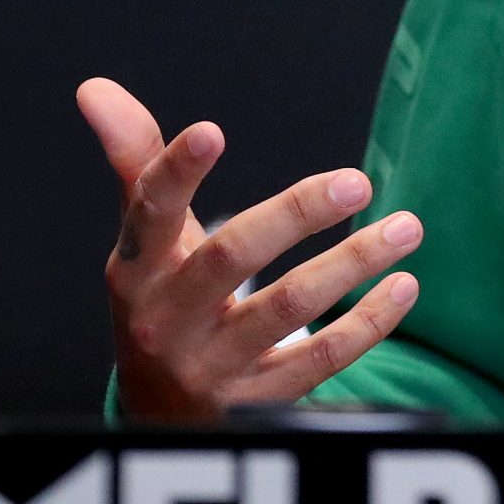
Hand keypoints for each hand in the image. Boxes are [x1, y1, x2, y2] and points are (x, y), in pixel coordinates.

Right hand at [76, 77, 424, 421]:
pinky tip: (401, 285)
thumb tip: (96, 88)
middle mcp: (166, 319)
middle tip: (358, 179)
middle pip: (230, 256)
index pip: (150, 213)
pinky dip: (368, 323)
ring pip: (287, 309)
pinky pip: (319, 362)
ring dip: (353, 263)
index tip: (211, 130)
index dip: (177, 172)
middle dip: (296, 213)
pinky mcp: (254, 403)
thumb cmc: (161, 300)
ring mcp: (210, 365)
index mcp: (136, 268)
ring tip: (407, 227)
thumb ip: (135, 160)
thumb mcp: (145, 240)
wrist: (159, 415)